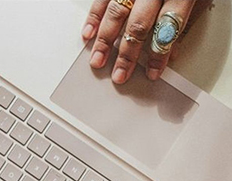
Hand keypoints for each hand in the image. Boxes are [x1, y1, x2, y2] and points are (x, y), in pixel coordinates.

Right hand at [82, 0, 210, 83]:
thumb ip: (184, 21)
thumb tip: (172, 49)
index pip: (166, 30)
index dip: (159, 55)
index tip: (153, 73)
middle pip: (138, 26)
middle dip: (127, 55)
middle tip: (119, 75)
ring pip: (116, 14)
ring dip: (105, 41)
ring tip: (98, 61)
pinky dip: (94, 18)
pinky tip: (88, 35)